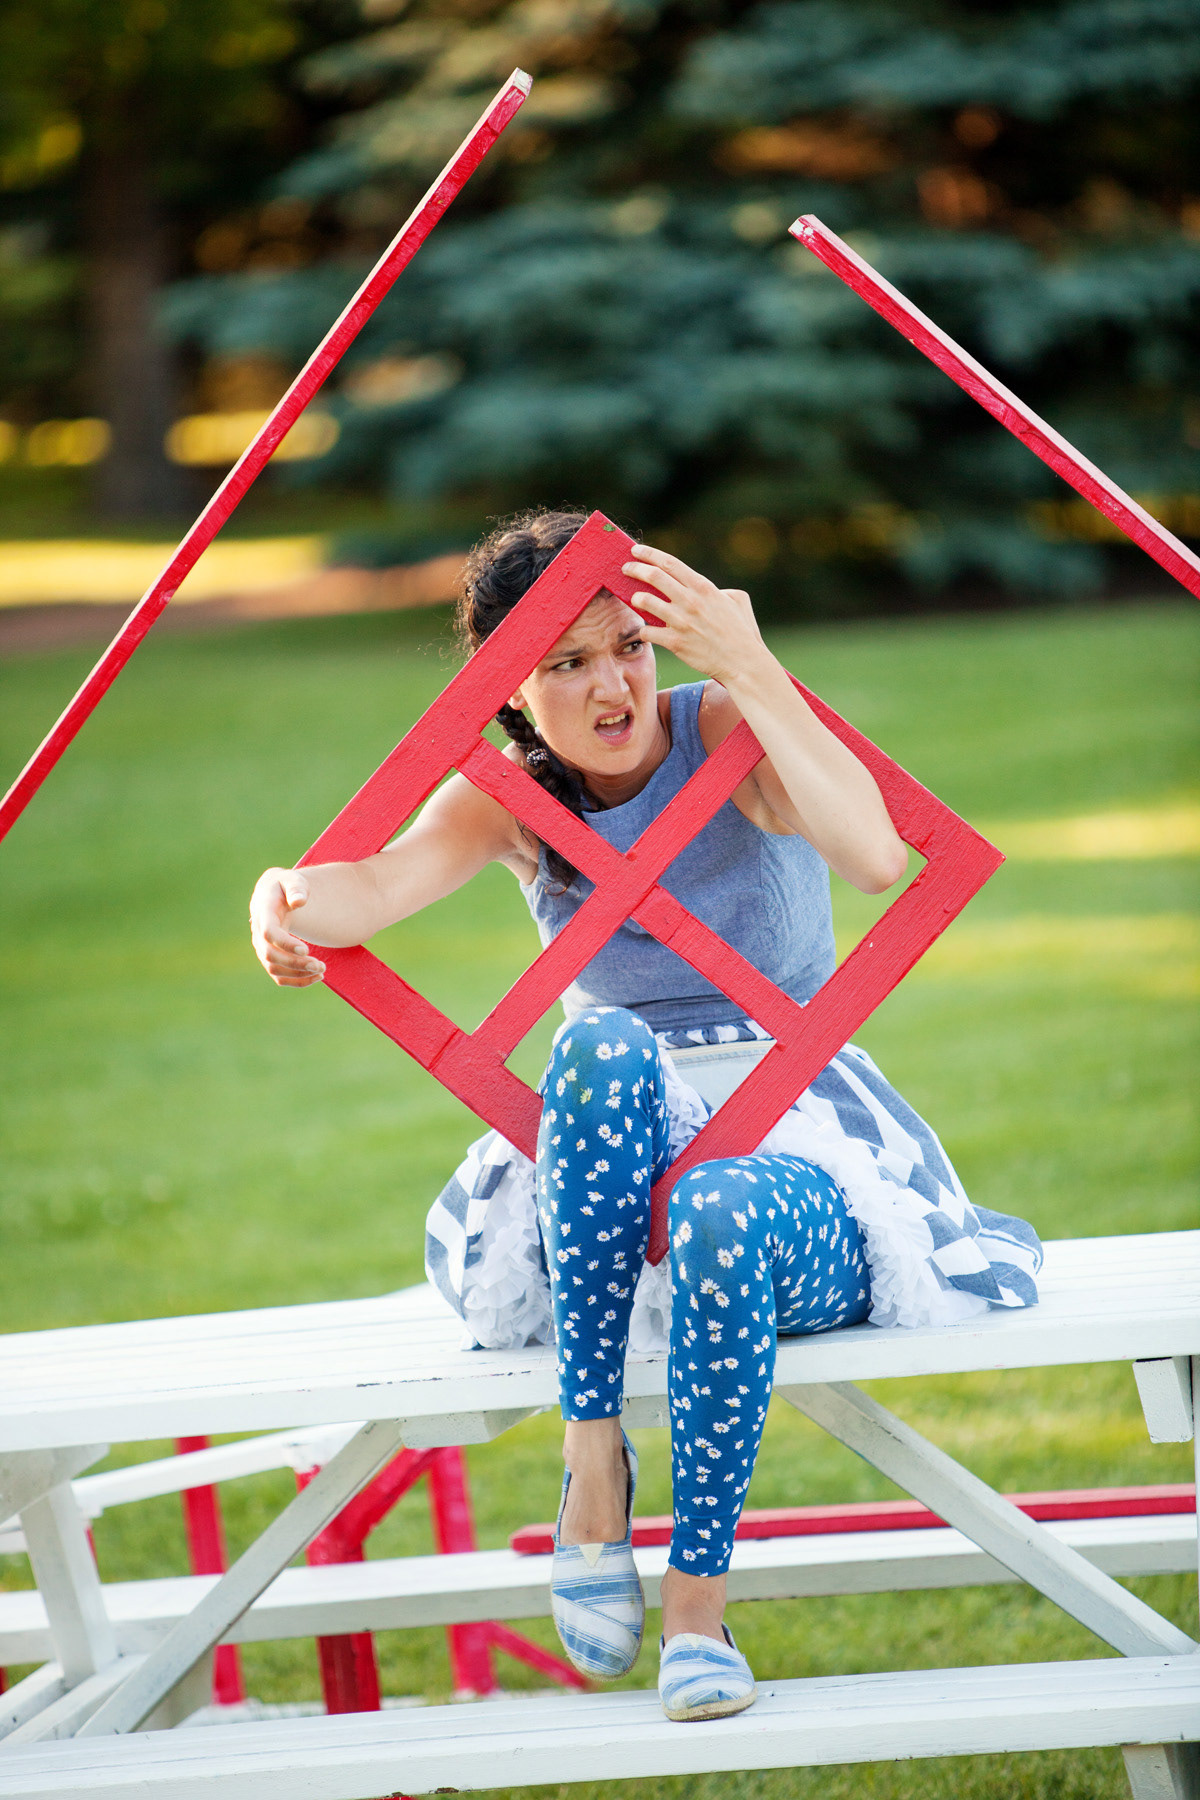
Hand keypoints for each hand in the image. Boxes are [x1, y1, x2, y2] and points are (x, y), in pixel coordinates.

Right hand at [249, 868, 325, 986]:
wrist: (273, 893)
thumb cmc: (285, 885)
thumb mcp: (291, 879)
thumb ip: (296, 887)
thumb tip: (299, 901)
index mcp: (263, 912)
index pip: (269, 932)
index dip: (285, 943)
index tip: (306, 949)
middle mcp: (258, 932)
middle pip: (271, 955)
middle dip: (296, 963)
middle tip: (321, 965)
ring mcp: (261, 947)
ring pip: (274, 969)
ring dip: (298, 974)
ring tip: (322, 971)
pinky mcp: (269, 957)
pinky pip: (279, 976)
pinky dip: (296, 981)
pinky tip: (315, 977)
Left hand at [621, 543, 771, 689]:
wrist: (742, 662)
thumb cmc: (742, 632)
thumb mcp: (737, 600)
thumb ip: (717, 590)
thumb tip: (702, 590)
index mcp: (703, 588)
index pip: (669, 563)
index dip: (649, 554)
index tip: (636, 551)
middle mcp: (690, 601)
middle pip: (653, 577)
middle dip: (635, 569)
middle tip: (626, 569)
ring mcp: (681, 622)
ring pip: (645, 602)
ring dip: (635, 599)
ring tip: (635, 599)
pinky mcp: (675, 643)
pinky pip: (648, 632)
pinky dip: (644, 631)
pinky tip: (647, 632)